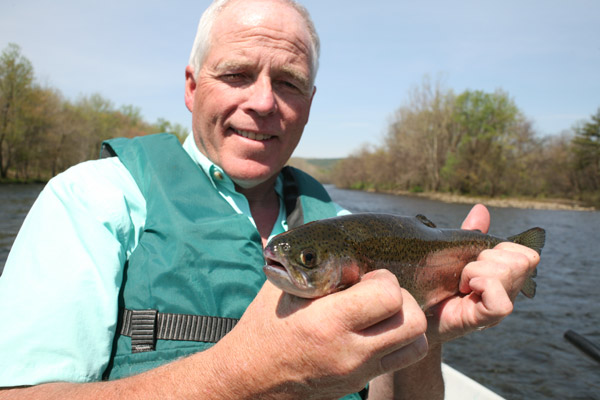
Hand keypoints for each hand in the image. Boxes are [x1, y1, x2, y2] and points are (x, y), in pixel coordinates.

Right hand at [210, 269, 428, 398]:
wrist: (251, 379)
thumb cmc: (265, 327)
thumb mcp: (283, 287)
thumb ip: (312, 263)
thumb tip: (332, 229)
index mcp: (327, 321)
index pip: (389, 296)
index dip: (385, 279)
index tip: (367, 277)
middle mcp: (348, 350)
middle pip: (413, 321)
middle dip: (404, 299)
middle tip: (380, 294)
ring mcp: (358, 371)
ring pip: (417, 344)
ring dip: (406, 322)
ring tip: (383, 313)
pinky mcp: (361, 383)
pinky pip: (402, 360)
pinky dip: (400, 342)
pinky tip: (377, 330)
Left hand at [425, 204, 540, 344]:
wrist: (412, 318)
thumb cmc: (432, 287)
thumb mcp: (453, 257)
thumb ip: (470, 236)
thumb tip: (481, 209)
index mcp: (503, 277)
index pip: (527, 254)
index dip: (502, 248)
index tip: (475, 258)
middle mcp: (507, 293)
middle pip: (522, 260)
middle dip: (487, 257)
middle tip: (464, 274)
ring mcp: (497, 308)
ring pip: (509, 272)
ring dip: (477, 270)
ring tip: (460, 282)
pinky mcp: (483, 321)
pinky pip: (500, 303)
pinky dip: (482, 287)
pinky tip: (465, 290)